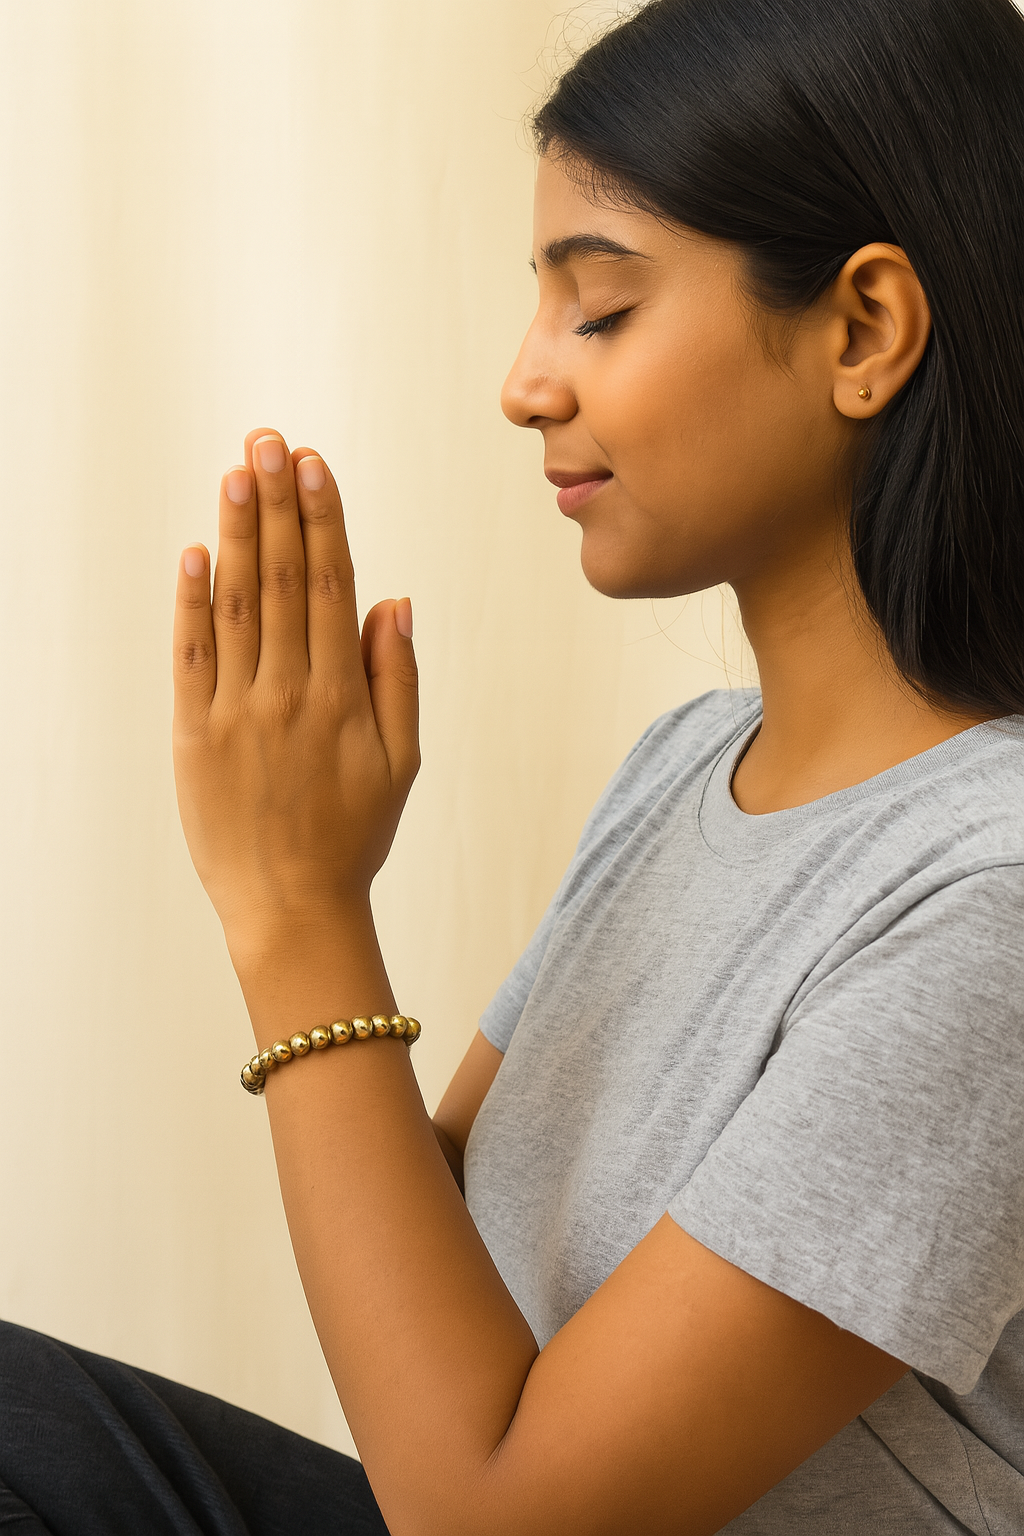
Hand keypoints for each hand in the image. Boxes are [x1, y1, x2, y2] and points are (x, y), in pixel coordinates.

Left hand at [172, 429, 418, 955]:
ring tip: (236, 473)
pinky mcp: (194, 734)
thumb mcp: (401, 761)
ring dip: (235, 534)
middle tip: (269, 441)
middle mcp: (288, 694)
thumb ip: (397, 677)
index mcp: (342, 696)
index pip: (330, 586)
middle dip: (276, 504)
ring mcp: (236, 712)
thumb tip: (394, 599)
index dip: (321, 519)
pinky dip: (191, 603)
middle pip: (281, 580)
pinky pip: (192, 656)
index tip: (313, 464)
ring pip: (236, 605)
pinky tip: (195, 553)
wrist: (291, 907)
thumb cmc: (353, 836)